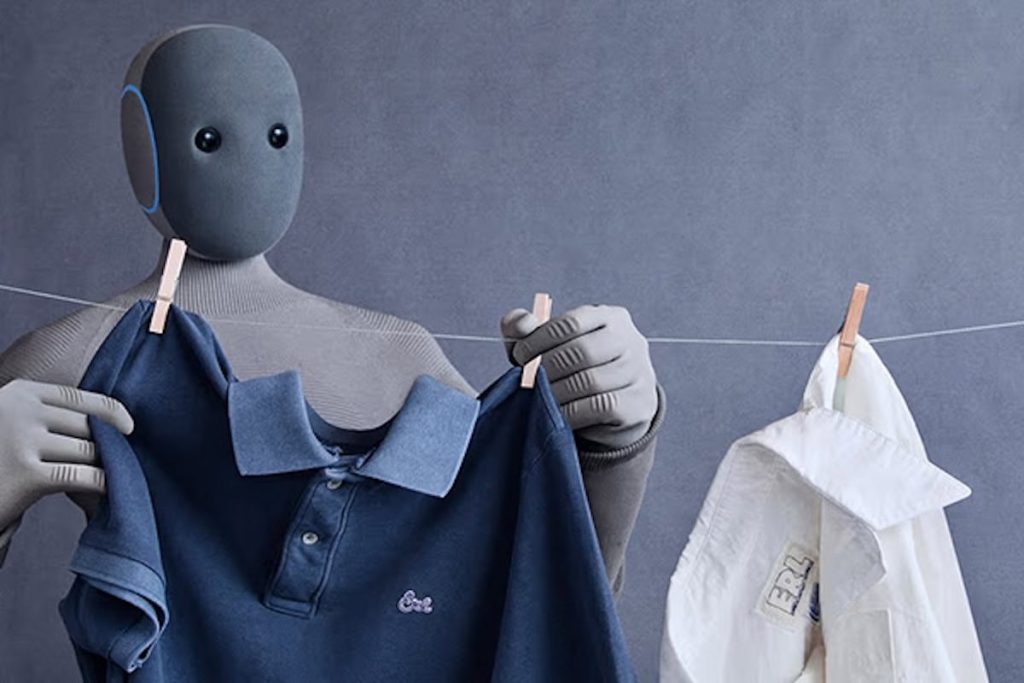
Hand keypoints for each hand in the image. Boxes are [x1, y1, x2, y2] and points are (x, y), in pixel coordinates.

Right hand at [0, 378, 132, 531]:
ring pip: (91, 450)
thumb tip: (109, 422)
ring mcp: (22, 441)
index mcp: (19, 393)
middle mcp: (20, 411)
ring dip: (108, 467)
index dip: (112, 412)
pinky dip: (103, 485)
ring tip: (115, 479)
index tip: (130, 427)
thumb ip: (47, 416)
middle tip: (124, 461)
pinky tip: (108, 493)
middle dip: (109, 445)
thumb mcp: (12, 424)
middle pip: (89, 426)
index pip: (81, 397)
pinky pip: (84, 476)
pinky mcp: (27, 476)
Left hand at [501, 304, 657, 449]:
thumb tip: (519, 324)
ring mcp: (639, 373)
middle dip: (546, 367)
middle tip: (527, 380)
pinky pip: (600, 406)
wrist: (617, 410)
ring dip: (556, 391)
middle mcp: (631, 341)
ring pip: (590, 381)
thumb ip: (530, 330)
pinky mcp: (639, 404)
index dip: (539, 339)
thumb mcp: (552, 346)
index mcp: (611, 317)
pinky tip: (559, 414)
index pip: (571, 322)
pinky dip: (572, 412)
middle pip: (582, 351)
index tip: (519, 355)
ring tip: (540, 397)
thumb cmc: (578, 370)